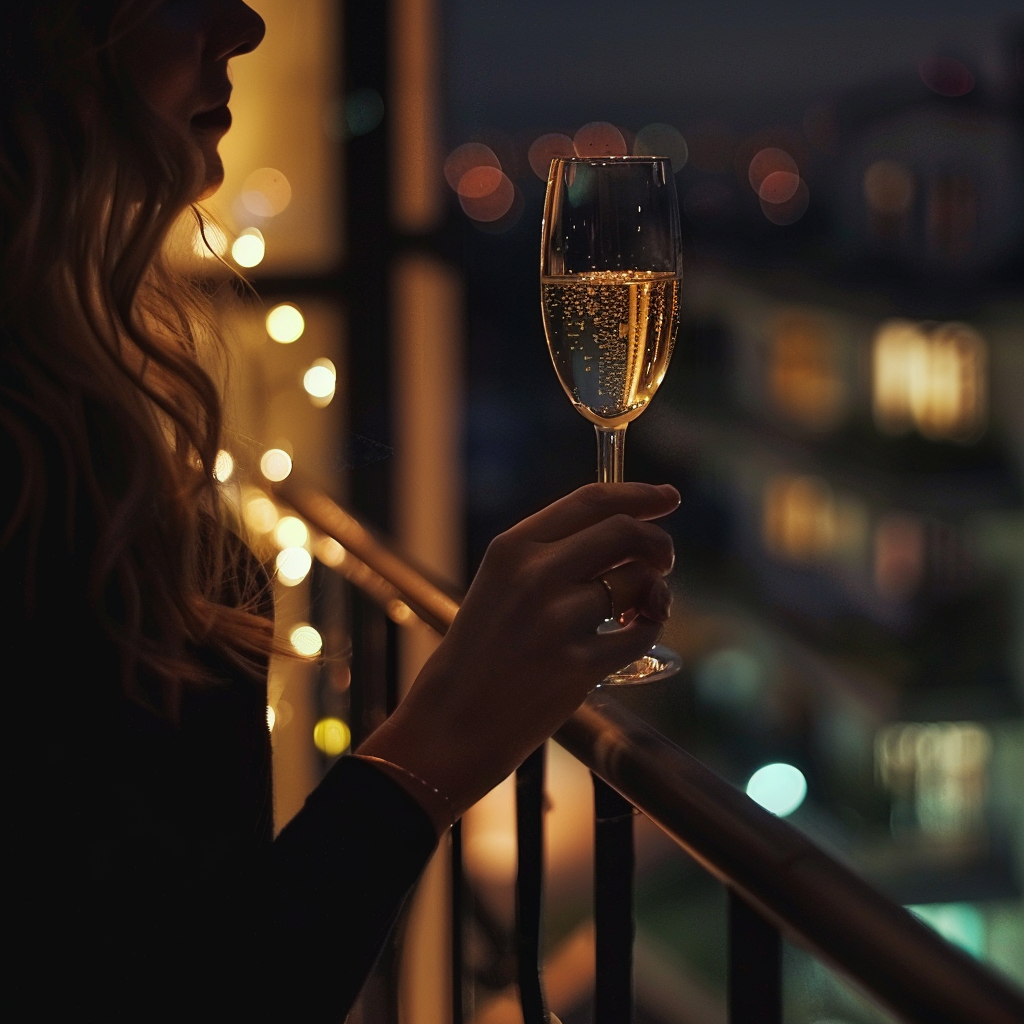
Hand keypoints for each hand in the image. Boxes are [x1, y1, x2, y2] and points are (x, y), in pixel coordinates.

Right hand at [356, 482, 678, 830]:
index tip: (667, 497)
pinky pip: (642, 632)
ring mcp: (558, 619)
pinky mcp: (580, 664)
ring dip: (653, 591)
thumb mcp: (500, 584)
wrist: (451, 721)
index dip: (639, 494)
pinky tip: (634, 633)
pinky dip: (649, 629)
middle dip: (657, 543)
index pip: (591, 500)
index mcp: (513, 548)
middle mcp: (535, 574)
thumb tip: (626, 533)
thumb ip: (553, 554)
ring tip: (638, 608)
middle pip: (625, 532)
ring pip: (639, 581)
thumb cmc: (480, 651)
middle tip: (662, 560)